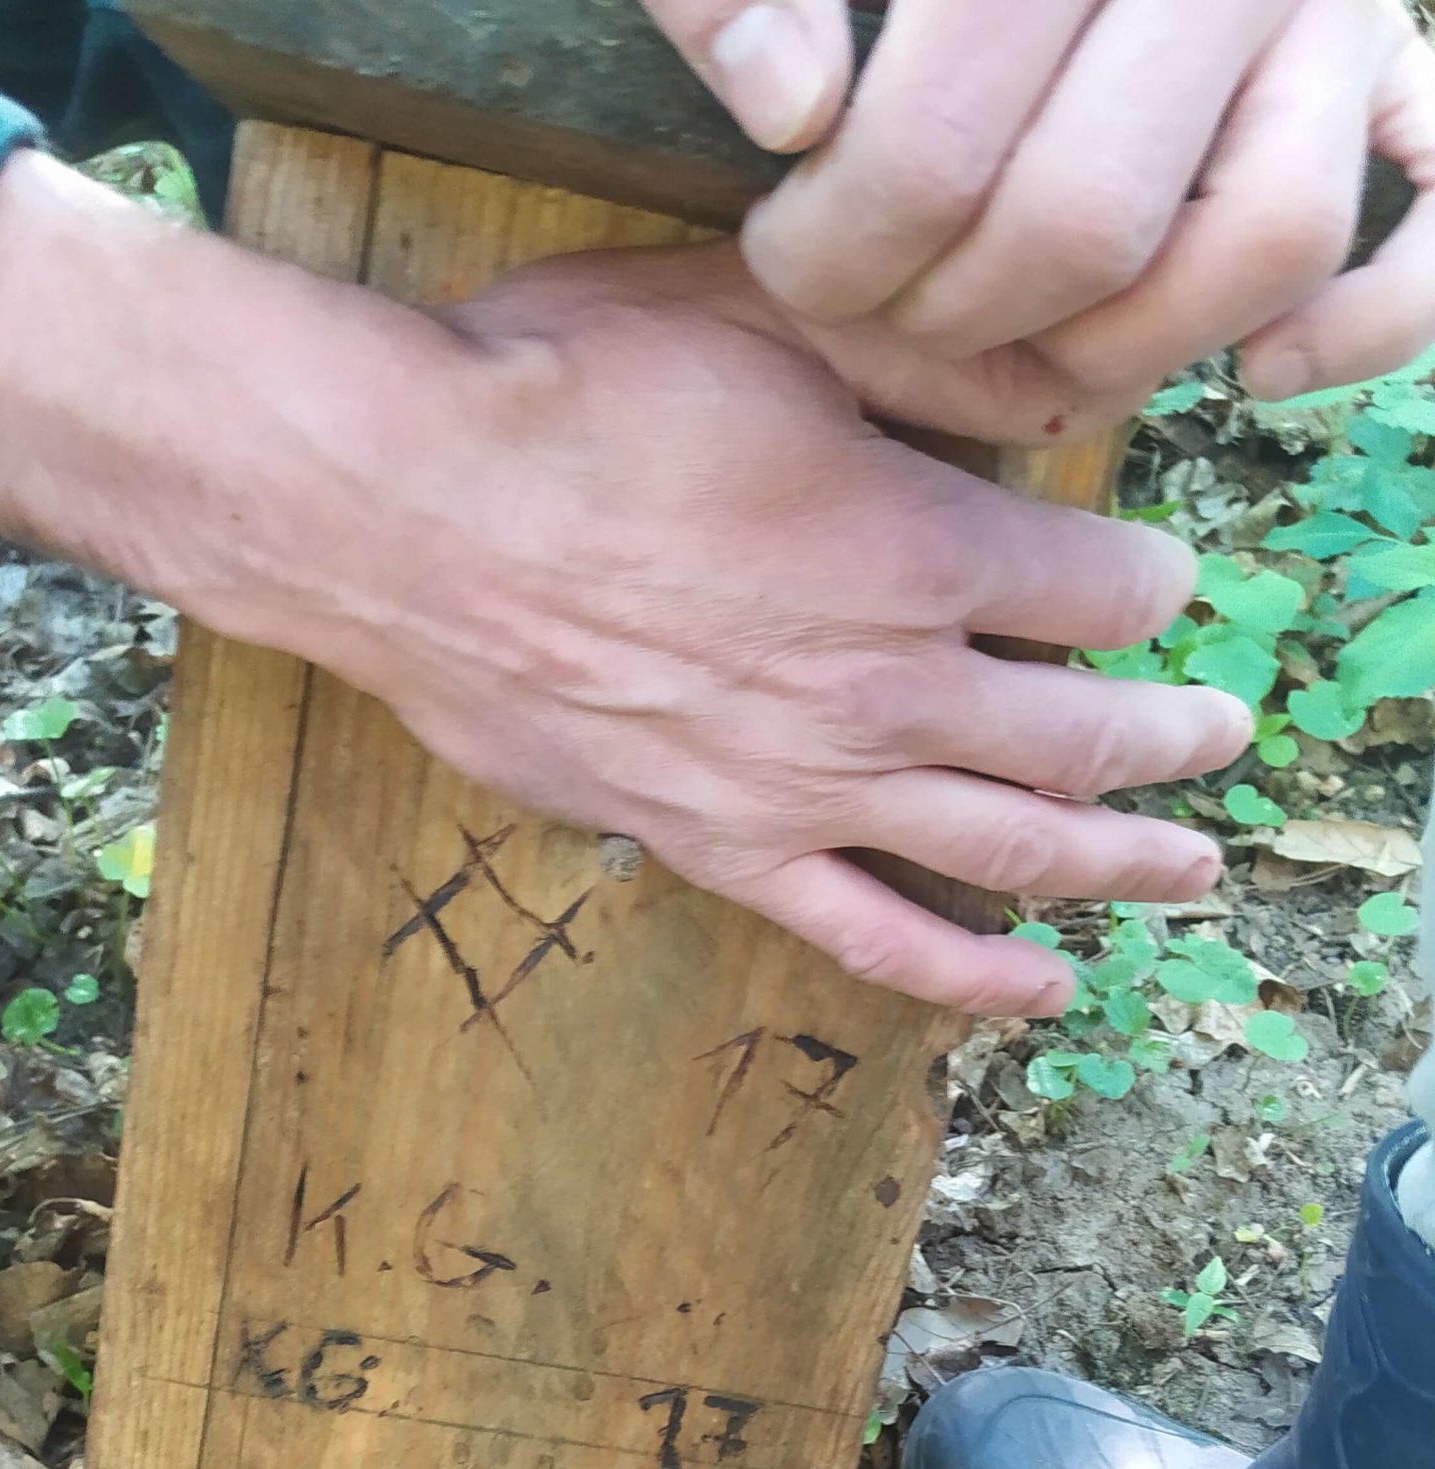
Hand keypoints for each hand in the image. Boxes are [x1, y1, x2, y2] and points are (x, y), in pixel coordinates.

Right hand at [0, 164, 1246, 1016]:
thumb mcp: (766, 320)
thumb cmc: (570, 394)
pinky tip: (1042, 990)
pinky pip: (878, 940)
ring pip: (1012, 849)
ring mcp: (812, 787)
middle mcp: (889, 686)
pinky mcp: (728, 850)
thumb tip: (1038, 395)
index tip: (1155, 574)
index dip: (1148, 578)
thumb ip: (921, 368)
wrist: (405, 517)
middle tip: (1220, 740)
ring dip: (1121, 867)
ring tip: (1189, 876)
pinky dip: (970, 976)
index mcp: (916, 543)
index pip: (1102, 586)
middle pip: (1088, 733)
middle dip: (1176, 738)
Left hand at [648, 0, 1434, 413]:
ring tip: (1017, 348)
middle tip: (879, 316)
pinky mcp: (1404, 77)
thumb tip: (786, 106)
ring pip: (1262, 248)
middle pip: (1089, 222)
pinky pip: (1427, 239)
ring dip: (1123, 354)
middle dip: (953, 318)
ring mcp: (1342, 20)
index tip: (792, 255)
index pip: (939, 141)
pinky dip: (1362, 329)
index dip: (840, 244)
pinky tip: (1256, 372)